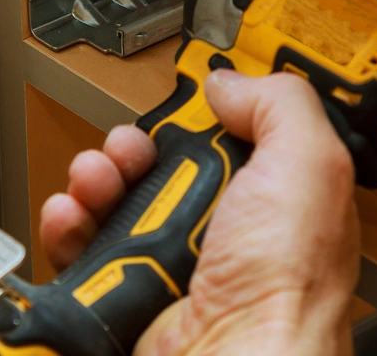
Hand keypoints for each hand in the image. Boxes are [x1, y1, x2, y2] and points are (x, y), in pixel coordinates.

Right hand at [40, 70, 360, 355]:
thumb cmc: (286, 289)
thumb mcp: (308, 166)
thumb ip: (280, 107)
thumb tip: (231, 83)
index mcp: (273, 203)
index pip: (228, 143)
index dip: (202, 119)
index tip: (182, 104)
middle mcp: (222, 236)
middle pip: (163, 167)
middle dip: (136, 146)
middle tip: (133, 148)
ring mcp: (171, 266)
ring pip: (116, 201)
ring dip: (96, 178)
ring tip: (97, 179)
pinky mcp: (125, 292)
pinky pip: (81, 245)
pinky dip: (68, 222)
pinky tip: (73, 213)